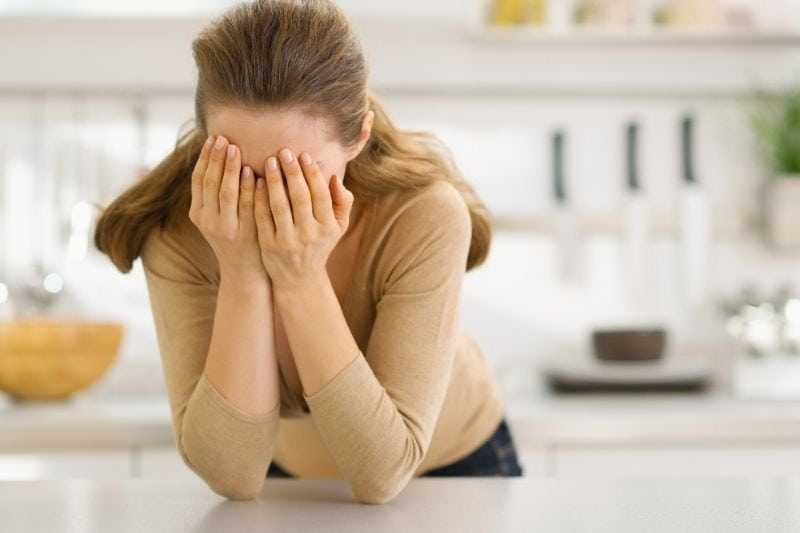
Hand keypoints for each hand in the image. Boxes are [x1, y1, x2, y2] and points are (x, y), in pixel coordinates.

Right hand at [189, 135, 268, 286]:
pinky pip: (247, 206)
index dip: (205, 158)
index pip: (198, 180)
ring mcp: (226, 228)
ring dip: (231, 169)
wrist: (245, 271)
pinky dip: (249, 188)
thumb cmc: (235, 238)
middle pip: (210, 183)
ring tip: (236, 149)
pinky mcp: (245, 234)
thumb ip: (216, 193)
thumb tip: (219, 156)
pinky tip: (254, 173)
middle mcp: (208, 221)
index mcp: (198, 213)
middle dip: (217, 159)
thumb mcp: (218, 217)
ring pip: (226, 193)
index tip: (212, 139)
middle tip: (224, 138)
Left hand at [253, 147, 353, 288]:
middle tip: (283, 151)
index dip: (312, 174)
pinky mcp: (269, 245)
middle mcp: (309, 234)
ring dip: (273, 181)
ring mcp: (288, 241)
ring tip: (268, 161)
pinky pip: (262, 217)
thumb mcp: (338, 226)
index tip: (303, 155)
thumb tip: (335, 178)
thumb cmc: (320, 244)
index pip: (320, 195)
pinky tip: (255, 181)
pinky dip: (258, 198)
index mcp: (327, 227)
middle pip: (300, 198)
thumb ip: (342, 202)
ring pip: (279, 206)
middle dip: (291, 172)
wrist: (299, 278)